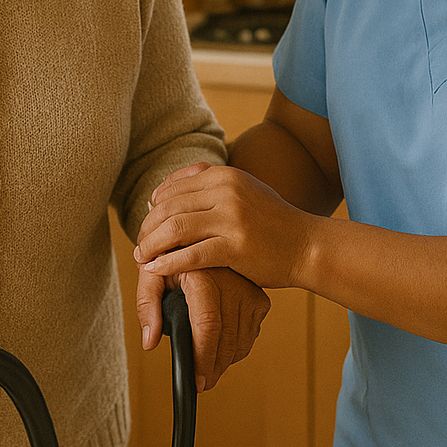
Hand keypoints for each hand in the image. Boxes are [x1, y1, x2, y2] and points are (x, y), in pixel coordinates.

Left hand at [136, 164, 316, 289]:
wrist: (306, 245)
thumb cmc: (272, 222)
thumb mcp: (243, 189)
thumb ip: (208, 185)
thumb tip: (162, 191)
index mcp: (225, 175)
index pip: (173, 188)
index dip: (153, 209)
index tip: (146, 226)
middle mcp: (226, 191)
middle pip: (169, 208)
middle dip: (147, 229)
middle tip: (139, 246)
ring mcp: (232, 218)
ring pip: (175, 229)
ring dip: (151, 246)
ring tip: (142, 259)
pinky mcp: (236, 246)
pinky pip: (191, 255)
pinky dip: (168, 264)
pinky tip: (156, 271)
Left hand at [136, 266, 269, 391]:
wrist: (197, 235)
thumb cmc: (171, 256)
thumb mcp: (151, 273)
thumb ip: (147, 306)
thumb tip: (149, 341)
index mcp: (203, 274)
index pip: (207, 324)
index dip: (203, 357)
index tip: (196, 380)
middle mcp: (231, 280)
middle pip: (227, 339)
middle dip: (214, 368)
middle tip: (200, 384)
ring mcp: (249, 289)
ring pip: (242, 340)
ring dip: (226, 361)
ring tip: (209, 369)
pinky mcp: (259, 296)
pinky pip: (251, 333)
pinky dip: (239, 348)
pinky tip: (223, 349)